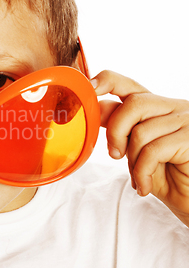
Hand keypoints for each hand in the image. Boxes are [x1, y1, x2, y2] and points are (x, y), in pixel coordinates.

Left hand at [93, 70, 188, 224]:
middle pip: (133, 104)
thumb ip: (121, 128)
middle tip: (115, 155)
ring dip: (132, 160)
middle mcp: (174, 108)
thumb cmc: (167, 176)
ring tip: (139, 177)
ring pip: (142, 130)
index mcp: (157, 107)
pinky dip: (142, 172)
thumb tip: (96, 109)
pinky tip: (144, 185)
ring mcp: (187, 121)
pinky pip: (154, 150)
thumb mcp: (137, 150)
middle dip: (116, 131)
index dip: (107, 82)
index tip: (89, 87)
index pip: (129, 85)